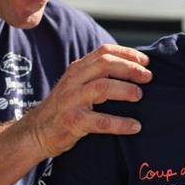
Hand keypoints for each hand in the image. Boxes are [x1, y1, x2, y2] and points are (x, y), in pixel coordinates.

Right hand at [23, 44, 151, 158]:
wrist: (36, 132)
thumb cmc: (65, 107)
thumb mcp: (77, 84)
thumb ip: (96, 74)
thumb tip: (133, 68)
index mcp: (78, 69)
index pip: (104, 52)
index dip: (127, 53)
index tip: (146, 61)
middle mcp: (74, 80)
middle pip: (105, 65)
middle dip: (130, 68)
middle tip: (148, 77)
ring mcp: (71, 100)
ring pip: (102, 88)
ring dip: (125, 90)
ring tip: (140, 96)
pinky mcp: (72, 121)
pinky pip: (100, 121)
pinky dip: (120, 123)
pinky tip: (135, 126)